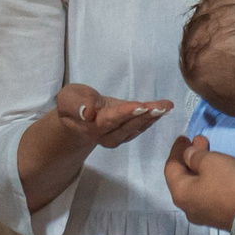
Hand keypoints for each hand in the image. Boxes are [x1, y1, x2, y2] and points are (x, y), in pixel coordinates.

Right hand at [52, 83, 169, 151]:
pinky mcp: (126, 133)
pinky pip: (140, 127)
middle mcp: (106, 135)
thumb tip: (88, 112)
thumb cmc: (73, 104)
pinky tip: (164, 109)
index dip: (126, 113)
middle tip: (162, 107)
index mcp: (92, 125)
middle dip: (146, 115)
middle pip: (128, 125)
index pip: (111, 120)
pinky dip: (153, 118)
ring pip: (137, 127)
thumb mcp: (68, 98)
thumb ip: (76, 104)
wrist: (77, 117)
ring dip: (153, 117)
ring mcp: (118, 136)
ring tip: (167, 106)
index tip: (141, 106)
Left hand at [165, 136, 234, 228]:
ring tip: (210, 153)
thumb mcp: (212, 162)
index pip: (171, 168)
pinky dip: (208, 179)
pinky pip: (207, 194)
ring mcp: (203, 215)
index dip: (177, 150)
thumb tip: (188, 155)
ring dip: (200, 168)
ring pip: (196, 186)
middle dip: (190, 158)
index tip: (183, 137)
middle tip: (199, 141)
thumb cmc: (230, 184)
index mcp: (180, 193)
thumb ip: (196, 156)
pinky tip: (217, 171)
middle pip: (183, 178)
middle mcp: (187, 207)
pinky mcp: (218, 217)